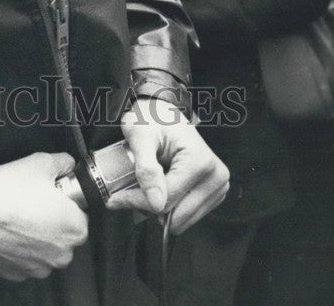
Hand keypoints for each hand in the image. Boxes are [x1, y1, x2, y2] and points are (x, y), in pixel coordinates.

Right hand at [0, 152, 88, 281]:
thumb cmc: (3, 191)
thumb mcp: (40, 162)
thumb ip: (63, 163)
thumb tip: (67, 164)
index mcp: (74, 228)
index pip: (80, 216)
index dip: (65, 203)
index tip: (51, 196)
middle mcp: (60, 254)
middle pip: (63, 236)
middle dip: (50, 221)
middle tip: (31, 202)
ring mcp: (36, 268)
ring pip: (42, 250)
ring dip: (33, 237)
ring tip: (14, 214)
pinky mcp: (14, 275)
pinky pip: (21, 260)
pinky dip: (14, 247)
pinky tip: (3, 229)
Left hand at [106, 97, 228, 233]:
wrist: (163, 112)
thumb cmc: (151, 118)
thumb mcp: (141, 136)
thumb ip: (147, 168)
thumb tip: (156, 203)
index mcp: (200, 162)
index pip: (166, 202)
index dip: (137, 201)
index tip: (116, 197)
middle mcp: (216, 177)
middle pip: (176, 216)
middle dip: (148, 206)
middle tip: (130, 189)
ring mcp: (217, 187)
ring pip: (181, 220)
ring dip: (158, 207)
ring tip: (147, 184)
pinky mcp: (213, 194)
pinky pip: (186, 215)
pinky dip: (168, 207)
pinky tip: (159, 187)